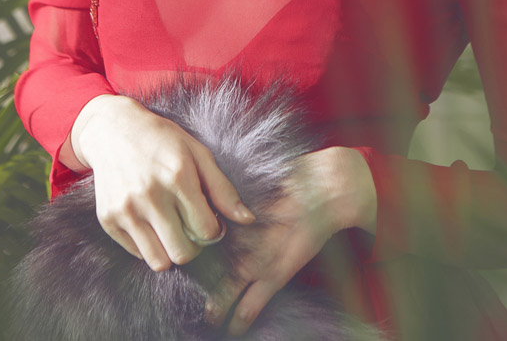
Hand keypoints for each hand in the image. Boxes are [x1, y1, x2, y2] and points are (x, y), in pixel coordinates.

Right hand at [67, 94, 254, 270]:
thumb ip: (222, 189)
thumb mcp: (197, 153)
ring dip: (170, 251)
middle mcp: (150, 196)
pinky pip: (137, 253)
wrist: (113, 129)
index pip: (206, 231)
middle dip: (194, 246)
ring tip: (172, 229)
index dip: (214, 230)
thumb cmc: (162, 139)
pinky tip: (150, 221)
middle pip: (183, 253)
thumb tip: (248, 219)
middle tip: (191, 228)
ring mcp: (126, 209)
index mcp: (178, 177)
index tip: (210, 220)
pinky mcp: (108, 219)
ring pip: (159, 262)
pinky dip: (148, 245)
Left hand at [205, 145, 376, 336]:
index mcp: (226, 217)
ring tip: (208, 320)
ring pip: (220, 299)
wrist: (320, 190)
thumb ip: (232, 201)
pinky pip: (248, 310)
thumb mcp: (252, 186)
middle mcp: (233, 242)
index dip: (189, 257)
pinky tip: (232, 331)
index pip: (197, 244)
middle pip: (203, 274)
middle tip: (188, 299)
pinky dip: (238, 323)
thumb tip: (219, 205)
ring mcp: (251, 263)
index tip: (185, 267)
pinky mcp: (273, 277)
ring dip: (213, 312)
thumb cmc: (289, 180)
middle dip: (195, 289)